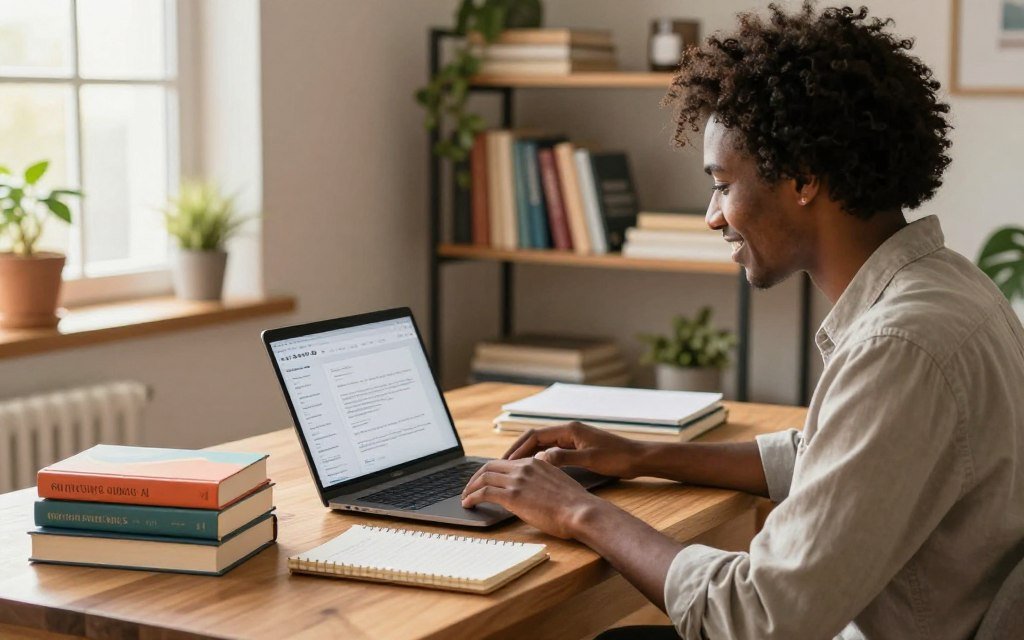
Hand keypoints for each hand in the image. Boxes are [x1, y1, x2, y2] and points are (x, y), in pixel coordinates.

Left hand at [460, 457, 603, 538]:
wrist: (581, 511)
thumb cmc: (575, 504)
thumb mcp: (558, 484)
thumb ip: (542, 482)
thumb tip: (534, 492)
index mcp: (536, 462)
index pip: (506, 463)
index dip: (491, 472)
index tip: (485, 481)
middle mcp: (525, 467)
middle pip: (490, 466)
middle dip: (476, 477)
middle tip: (470, 488)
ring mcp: (518, 480)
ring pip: (483, 478)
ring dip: (471, 488)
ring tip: (465, 498)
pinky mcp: (513, 496)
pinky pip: (484, 492)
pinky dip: (472, 497)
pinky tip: (468, 504)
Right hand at [502, 422, 646, 478]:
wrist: (638, 458)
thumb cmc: (617, 457)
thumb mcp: (590, 459)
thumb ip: (564, 458)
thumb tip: (539, 460)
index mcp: (569, 429)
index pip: (534, 435)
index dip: (517, 448)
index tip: (504, 463)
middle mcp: (568, 431)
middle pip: (534, 439)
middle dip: (517, 452)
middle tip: (501, 467)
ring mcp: (572, 440)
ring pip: (542, 446)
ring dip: (527, 456)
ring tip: (512, 471)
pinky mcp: (577, 448)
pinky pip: (551, 452)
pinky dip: (539, 460)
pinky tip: (533, 473)